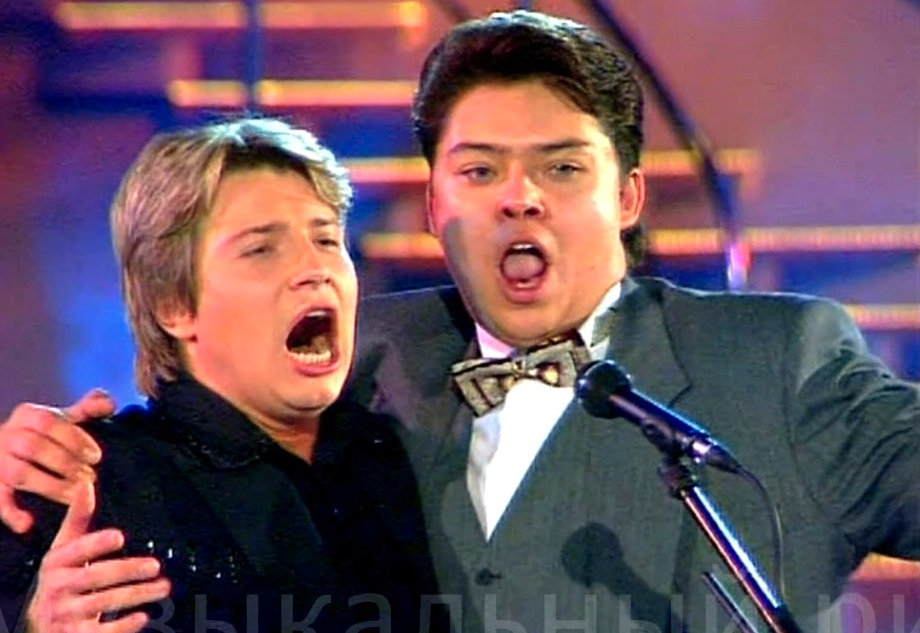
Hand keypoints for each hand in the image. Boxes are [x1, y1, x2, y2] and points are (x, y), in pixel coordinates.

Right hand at [0, 389, 114, 532]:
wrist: (5, 451)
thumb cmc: (43, 435)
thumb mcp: (63, 419)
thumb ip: (87, 410)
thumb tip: (109, 403)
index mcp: (27, 415)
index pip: (49, 422)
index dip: (74, 438)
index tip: (96, 456)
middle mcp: (7, 436)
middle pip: (34, 447)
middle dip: (66, 464)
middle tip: (90, 478)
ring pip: (20, 473)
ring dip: (50, 486)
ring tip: (75, 495)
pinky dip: (11, 513)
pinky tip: (28, 524)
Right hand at [26, 481, 170, 632]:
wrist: (40, 626)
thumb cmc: (60, 582)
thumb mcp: (63, 551)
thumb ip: (78, 520)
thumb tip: (86, 485)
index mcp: (55, 563)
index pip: (75, 551)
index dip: (96, 543)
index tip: (119, 536)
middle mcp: (56, 589)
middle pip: (94, 577)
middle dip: (127, 571)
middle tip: (155, 566)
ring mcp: (64, 615)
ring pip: (103, 604)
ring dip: (137, 595)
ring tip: (163, 588)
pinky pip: (100, 632)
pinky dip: (122, 626)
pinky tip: (144, 617)